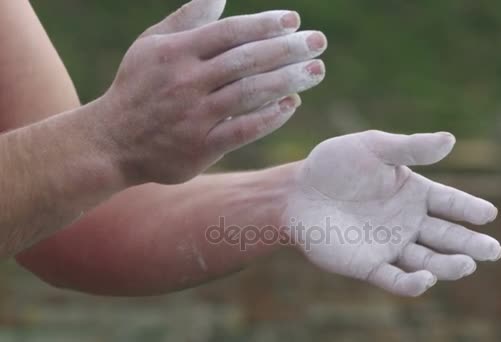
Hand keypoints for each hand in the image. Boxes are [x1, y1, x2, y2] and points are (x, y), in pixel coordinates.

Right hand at [94, 0, 326, 184]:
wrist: (112, 141)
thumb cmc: (138, 87)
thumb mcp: (151, 45)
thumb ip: (187, 20)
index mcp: (176, 53)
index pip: (229, 32)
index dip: (264, 24)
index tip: (294, 21)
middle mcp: (186, 82)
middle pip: (246, 61)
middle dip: (287, 49)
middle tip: (319, 43)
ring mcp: (195, 116)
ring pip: (249, 94)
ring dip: (287, 80)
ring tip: (316, 71)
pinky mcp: (201, 147)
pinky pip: (243, 130)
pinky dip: (269, 117)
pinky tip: (292, 104)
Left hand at [283, 130, 500, 296]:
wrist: (296, 192)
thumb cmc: (334, 165)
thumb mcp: (373, 147)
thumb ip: (409, 147)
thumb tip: (451, 139)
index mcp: (414, 193)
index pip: (450, 202)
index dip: (469, 209)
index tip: (488, 214)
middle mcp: (408, 222)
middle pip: (447, 236)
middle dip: (471, 244)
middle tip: (493, 251)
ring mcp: (390, 246)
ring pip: (427, 261)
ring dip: (448, 265)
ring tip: (467, 265)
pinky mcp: (369, 265)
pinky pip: (395, 279)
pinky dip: (412, 283)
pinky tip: (425, 280)